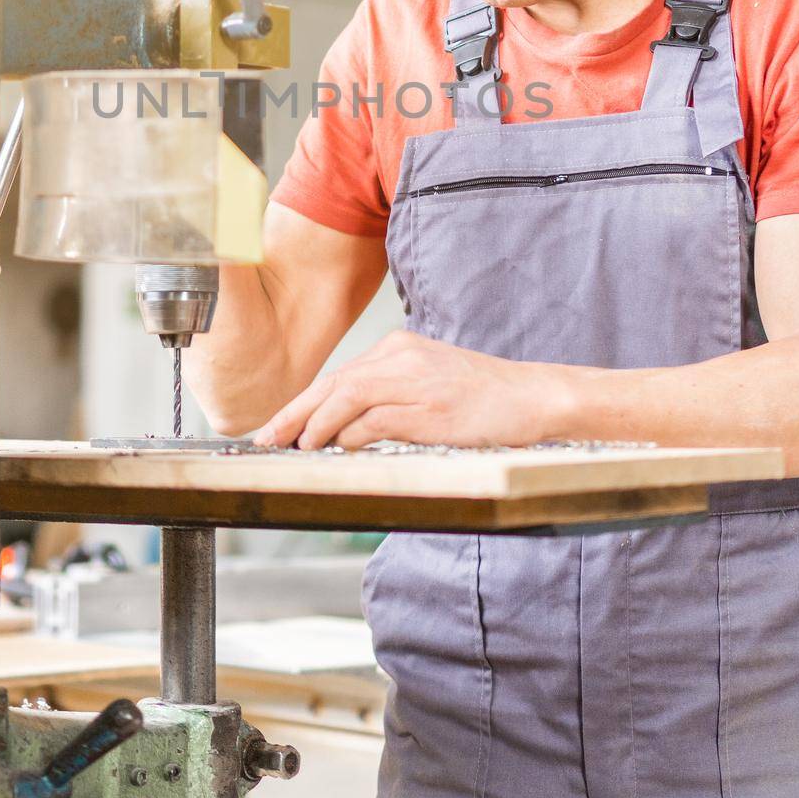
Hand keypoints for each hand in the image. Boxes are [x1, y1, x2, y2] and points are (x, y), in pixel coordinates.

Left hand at [252, 331, 569, 450]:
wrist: (533, 397)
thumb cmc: (483, 398)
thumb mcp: (429, 384)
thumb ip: (389, 397)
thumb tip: (343, 429)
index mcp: (399, 348)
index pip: (338, 375)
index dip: (301, 402)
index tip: (276, 425)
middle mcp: (401, 357)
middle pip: (332, 382)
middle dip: (293, 412)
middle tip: (265, 438)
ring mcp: (415, 380)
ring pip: (346, 396)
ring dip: (313, 424)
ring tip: (294, 447)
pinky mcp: (429, 408)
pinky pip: (375, 419)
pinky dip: (349, 435)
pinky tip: (334, 449)